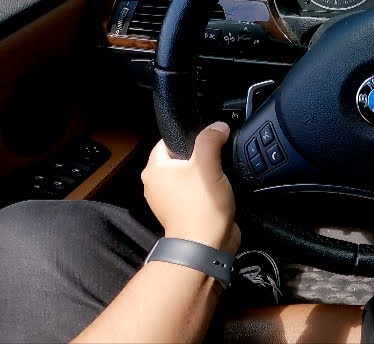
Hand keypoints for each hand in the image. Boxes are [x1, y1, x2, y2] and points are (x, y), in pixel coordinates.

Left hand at [141, 122, 240, 254]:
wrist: (205, 246)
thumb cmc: (200, 206)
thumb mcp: (207, 164)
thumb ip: (211, 139)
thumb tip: (218, 126)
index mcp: (154, 170)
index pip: (167, 141)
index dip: (188, 136)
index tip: (207, 137)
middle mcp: (156, 185)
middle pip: (180, 158)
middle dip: (199, 156)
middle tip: (216, 156)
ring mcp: (168, 201)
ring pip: (188, 175)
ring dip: (204, 174)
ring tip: (219, 175)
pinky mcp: (182, 212)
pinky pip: (194, 192)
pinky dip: (205, 189)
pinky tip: (219, 190)